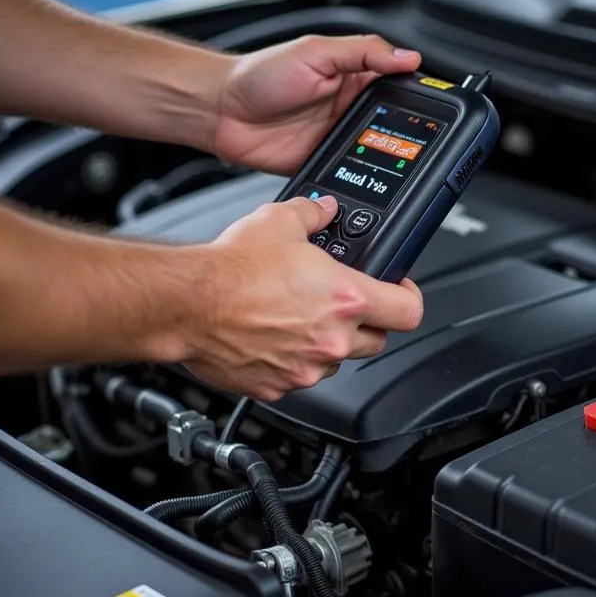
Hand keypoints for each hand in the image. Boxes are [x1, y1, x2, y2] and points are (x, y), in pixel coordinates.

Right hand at [184, 195, 422, 400]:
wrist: (186, 303)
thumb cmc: (230, 268)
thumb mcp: (280, 221)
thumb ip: (313, 214)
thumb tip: (324, 210)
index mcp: (346, 299)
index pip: (409, 312)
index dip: (409, 299)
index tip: (401, 291)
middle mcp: (332, 339)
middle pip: (377, 340)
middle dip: (368, 322)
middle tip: (348, 304)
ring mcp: (306, 367)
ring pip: (338, 361)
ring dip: (330, 343)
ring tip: (302, 318)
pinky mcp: (277, 386)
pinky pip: (300, 376)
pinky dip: (294, 360)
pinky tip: (274, 337)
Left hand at [213, 34, 421, 173]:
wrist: (221, 112)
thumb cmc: (259, 75)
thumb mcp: (316, 51)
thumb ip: (363, 52)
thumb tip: (408, 56)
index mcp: (353, 76)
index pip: (397, 83)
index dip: (417, 93)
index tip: (433, 103)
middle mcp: (350, 107)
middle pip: (394, 122)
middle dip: (405, 132)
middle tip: (415, 137)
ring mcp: (339, 137)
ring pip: (377, 152)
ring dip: (385, 156)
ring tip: (395, 159)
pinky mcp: (326, 163)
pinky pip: (352, 173)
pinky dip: (361, 177)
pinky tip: (368, 176)